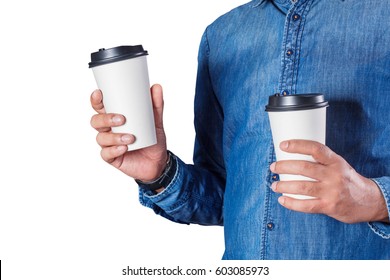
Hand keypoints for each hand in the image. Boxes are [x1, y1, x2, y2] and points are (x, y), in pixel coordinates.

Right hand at [90, 84, 167, 181]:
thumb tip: (157, 87)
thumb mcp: (156, 121)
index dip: (96, 100)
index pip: (100, 107)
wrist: (158, 162)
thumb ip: (156, 106)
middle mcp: (109, 130)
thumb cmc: (153, 139)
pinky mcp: (112, 158)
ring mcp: (109, 144)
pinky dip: (114, 150)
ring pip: (101, 137)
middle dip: (106, 119)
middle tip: (122, 119)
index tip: (99, 93)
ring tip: (130, 138)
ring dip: (114, 137)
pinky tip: (124, 148)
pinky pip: (106, 154)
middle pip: (96, 121)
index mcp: (115, 117)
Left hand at [270, 140, 388, 223]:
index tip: (282, 145)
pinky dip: (291, 203)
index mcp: (335, 161)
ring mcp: (331, 191)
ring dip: (284, 186)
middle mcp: (334, 175)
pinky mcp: (329, 206)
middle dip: (284, 167)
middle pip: (304, 168)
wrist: (369, 201)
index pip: (315, 148)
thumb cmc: (347, 180)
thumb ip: (320, 162)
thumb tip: (292, 157)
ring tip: (274, 185)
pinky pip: (306, 205)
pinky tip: (282, 200)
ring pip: (302, 187)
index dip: (297, 145)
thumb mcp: (338, 165)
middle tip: (273, 167)